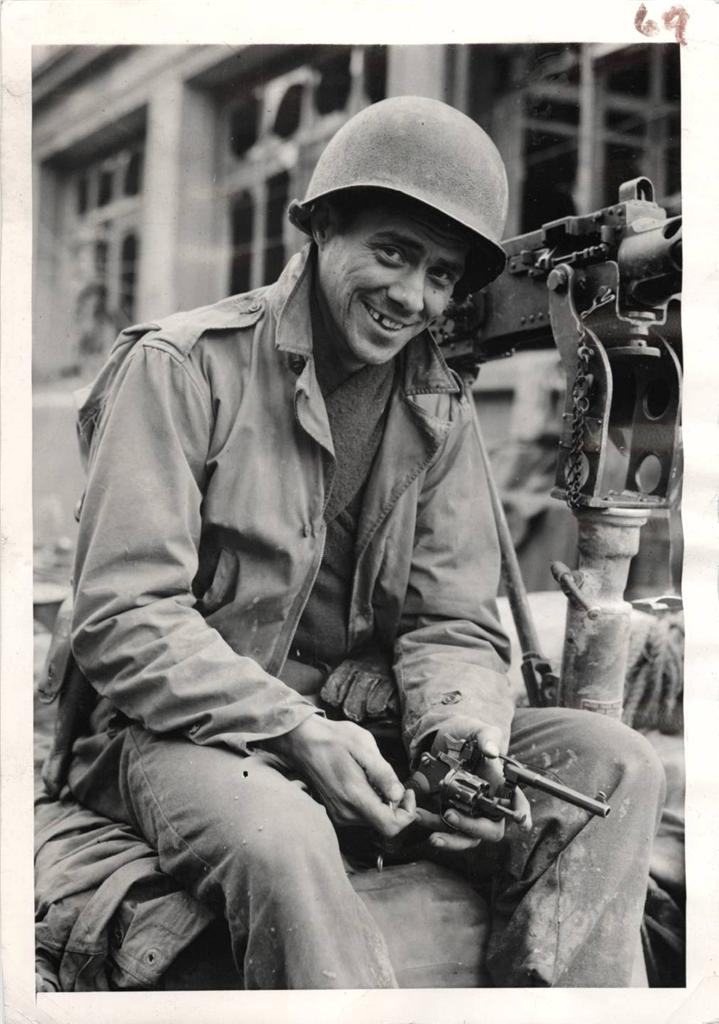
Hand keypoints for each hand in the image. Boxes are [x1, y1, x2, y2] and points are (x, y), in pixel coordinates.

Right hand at [265, 715, 416, 836]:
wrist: (303, 741)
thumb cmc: (334, 739)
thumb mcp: (363, 746)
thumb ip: (383, 773)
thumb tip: (398, 795)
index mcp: (355, 797)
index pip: (391, 826)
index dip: (407, 813)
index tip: (408, 792)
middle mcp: (346, 812)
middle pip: (384, 823)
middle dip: (396, 804)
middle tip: (391, 779)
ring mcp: (339, 814)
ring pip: (374, 818)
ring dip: (382, 801)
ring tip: (373, 776)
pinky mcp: (336, 812)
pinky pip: (362, 814)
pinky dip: (370, 801)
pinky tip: (363, 780)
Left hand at [416, 715, 531, 852]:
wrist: (443, 739)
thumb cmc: (468, 734)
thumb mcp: (478, 730)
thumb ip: (487, 738)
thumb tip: (492, 751)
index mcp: (502, 787)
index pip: (518, 804)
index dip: (522, 814)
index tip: (521, 822)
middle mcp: (488, 804)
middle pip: (490, 829)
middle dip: (472, 828)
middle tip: (451, 815)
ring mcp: (469, 812)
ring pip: (467, 836)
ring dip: (450, 838)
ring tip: (432, 835)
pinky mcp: (450, 813)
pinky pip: (444, 827)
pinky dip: (431, 825)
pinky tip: (418, 814)